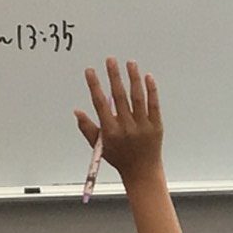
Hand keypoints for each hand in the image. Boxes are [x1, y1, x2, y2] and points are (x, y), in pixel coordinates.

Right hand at [75, 59, 162, 182]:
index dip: (94, 85)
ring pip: (137, 98)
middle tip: (110, 60)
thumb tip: (76, 111)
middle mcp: (126, 127)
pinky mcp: (156, 126)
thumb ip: (87, 128)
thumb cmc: (119, 158)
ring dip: (133, 78)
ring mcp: (143, 126)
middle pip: (119, 97)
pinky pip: (154, 105)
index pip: (100, 103)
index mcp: (110, 131)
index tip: (90, 71)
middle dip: (114, 76)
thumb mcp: (99, 146)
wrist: (142, 172)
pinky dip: (151, 90)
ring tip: (130, 63)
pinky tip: (147, 76)